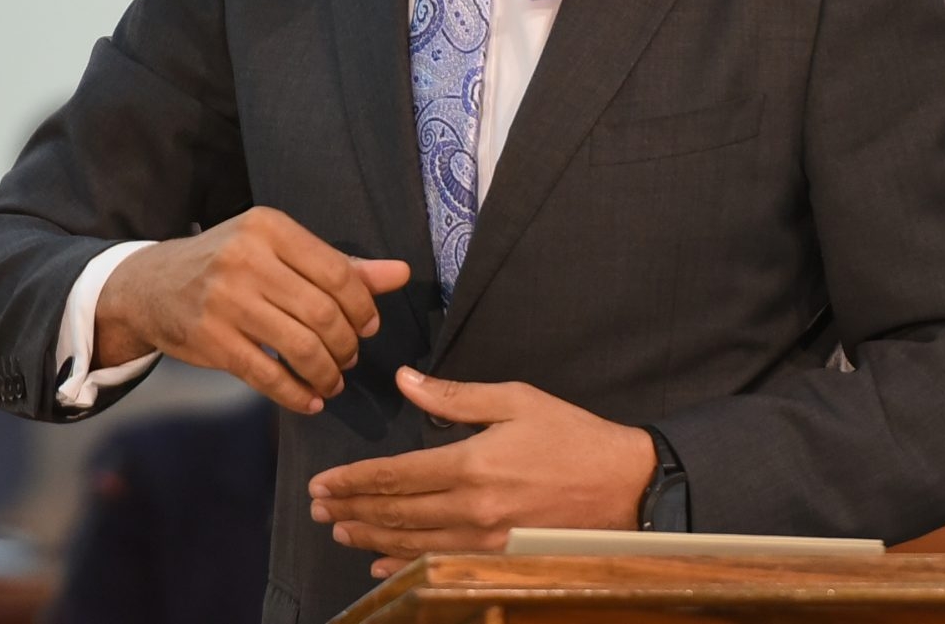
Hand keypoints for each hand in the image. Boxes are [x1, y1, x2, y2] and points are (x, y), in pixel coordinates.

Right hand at [95, 208, 409, 414]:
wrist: (150, 285)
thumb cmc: (227, 264)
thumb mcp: (277, 250)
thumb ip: (338, 264)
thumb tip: (401, 273)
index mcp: (269, 228)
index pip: (337, 273)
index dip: (364, 308)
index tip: (368, 327)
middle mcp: (246, 259)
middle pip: (323, 313)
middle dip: (347, 345)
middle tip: (350, 358)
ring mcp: (225, 300)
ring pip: (300, 346)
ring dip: (327, 372)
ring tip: (332, 380)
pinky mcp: (210, 340)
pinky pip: (268, 375)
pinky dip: (297, 394)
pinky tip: (309, 399)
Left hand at [308, 367, 656, 577]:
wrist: (627, 486)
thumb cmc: (573, 436)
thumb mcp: (516, 399)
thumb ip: (455, 396)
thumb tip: (406, 380)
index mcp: (471, 463)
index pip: (396, 476)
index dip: (354, 480)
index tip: (323, 482)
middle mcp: (472, 508)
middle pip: (395, 514)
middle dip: (351, 510)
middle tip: (317, 507)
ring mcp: (485, 541)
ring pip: (411, 543)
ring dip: (370, 538)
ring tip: (339, 530)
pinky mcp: (499, 558)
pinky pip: (439, 565)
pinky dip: (404, 566)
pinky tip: (381, 564)